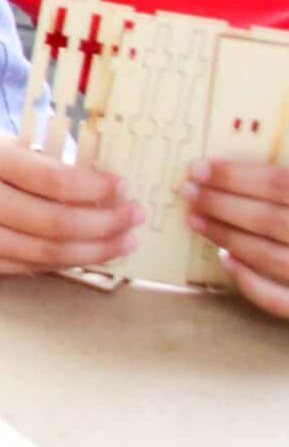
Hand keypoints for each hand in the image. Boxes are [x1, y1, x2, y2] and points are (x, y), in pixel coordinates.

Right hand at [0, 126, 140, 274]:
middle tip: (134, 217)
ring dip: (95, 249)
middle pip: (60, 223)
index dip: (101, 189)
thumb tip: (96, 187)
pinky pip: (27, 267)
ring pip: (49, 253)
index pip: (58, 181)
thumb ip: (36, 164)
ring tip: (122, 240)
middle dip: (108, 223)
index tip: (124, 188)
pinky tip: (84, 252)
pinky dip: (62, 261)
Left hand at [183, 159, 288, 317]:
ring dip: (228, 236)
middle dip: (224, 204)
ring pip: (272, 257)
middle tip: (189, 190)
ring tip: (196, 218)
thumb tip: (269, 169)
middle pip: (272, 220)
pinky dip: (251, 283)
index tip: (202, 167)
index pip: (283, 185)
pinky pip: (282, 302)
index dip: (238, 176)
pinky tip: (226, 262)